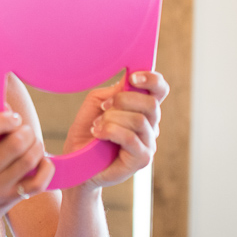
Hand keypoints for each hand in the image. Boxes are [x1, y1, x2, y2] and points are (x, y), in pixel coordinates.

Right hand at [0, 111, 54, 235]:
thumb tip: (7, 107)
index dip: (1, 118)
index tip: (11, 116)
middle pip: (13, 144)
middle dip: (25, 130)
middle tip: (24, 129)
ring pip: (28, 160)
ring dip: (36, 145)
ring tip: (32, 142)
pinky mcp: (8, 201)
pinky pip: (38, 183)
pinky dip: (46, 168)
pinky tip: (42, 160)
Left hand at [63, 71, 168, 189]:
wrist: (77, 160)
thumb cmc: (88, 131)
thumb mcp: (97, 103)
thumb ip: (115, 91)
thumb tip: (129, 80)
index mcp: (141, 108)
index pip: (159, 90)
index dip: (152, 80)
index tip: (132, 77)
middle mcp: (150, 125)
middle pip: (150, 103)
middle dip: (122, 100)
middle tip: (104, 107)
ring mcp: (148, 142)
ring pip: (138, 120)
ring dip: (112, 119)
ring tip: (96, 125)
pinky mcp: (142, 159)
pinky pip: (130, 138)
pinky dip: (110, 131)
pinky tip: (98, 133)